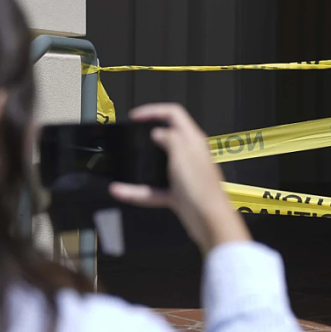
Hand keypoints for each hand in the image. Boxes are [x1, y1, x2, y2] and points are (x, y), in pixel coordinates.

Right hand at [109, 104, 250, 253]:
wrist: (209, 220)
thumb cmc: (201, 188)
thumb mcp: (182, 154)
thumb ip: (170, 138)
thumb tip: (159, 132)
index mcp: (193, 140)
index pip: (174, 114)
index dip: (154, 111)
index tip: (136, 116)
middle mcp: (190, 155)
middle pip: (168, 136)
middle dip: (148, 133)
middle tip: (132, 134)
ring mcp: (184, 174)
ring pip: (158, 163)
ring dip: (142, 162)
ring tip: (127, 160)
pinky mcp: (178, 193)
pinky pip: (153, 189)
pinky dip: (137, 190)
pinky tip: (121, 191)